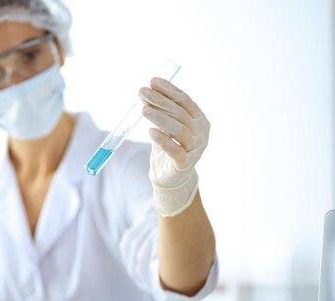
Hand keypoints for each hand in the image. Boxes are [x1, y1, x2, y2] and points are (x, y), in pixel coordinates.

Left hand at [139, 78, 210, 216]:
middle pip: (180, 113)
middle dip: (160, 101)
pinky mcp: (184, 164)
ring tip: (143, 109)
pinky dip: (163, 141)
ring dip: (160, 118)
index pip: (185, 100)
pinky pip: (175, 151)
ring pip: (179, 130)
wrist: (171, 176)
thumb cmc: (169, 146)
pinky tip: (151, 132)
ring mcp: (195, 149)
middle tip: (142, 92)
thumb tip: (146, 91)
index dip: (169, 90)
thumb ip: (161, 110)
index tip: (152, 81)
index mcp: (199, 119)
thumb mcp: (166, 125)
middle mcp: (201, 132)